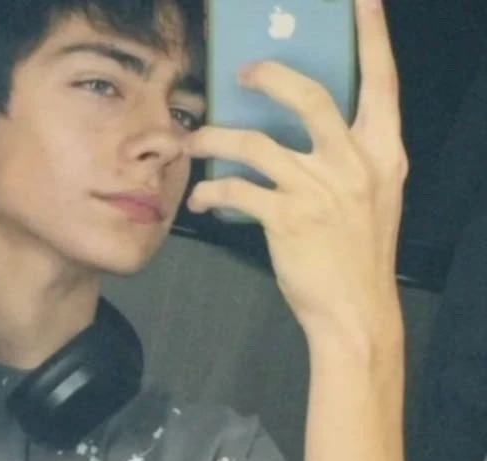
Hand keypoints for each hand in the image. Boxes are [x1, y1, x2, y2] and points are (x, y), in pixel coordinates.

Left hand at [186, 0, 408, 344]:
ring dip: (217, 137)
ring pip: (257, 142)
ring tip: (195, 141)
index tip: (362, 1)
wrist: (354, 311)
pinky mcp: (287, 218)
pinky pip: (238, 189)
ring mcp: (319, 189)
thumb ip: (353, 162)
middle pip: (310, 96)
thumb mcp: (374, 200)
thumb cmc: (359, 258)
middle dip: (271, 75)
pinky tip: (202, 198)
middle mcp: (354, 164)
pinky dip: (212, 190)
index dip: (372, 37)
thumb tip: (314, 137)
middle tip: (244, 72)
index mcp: (383, 154)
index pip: (382, 82)